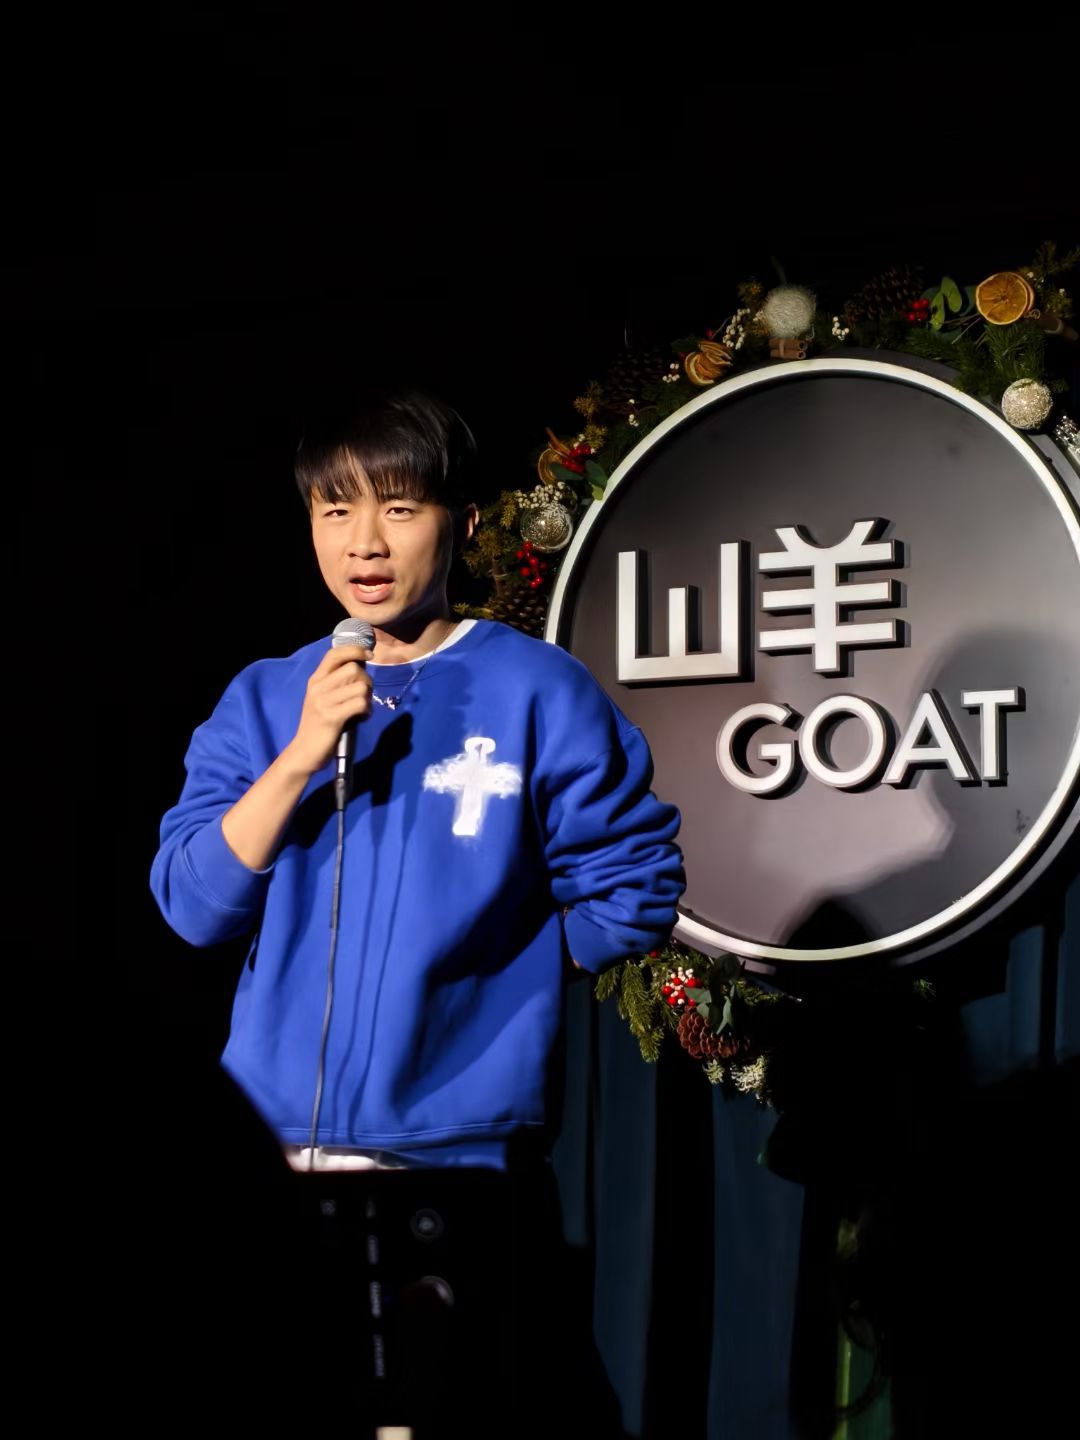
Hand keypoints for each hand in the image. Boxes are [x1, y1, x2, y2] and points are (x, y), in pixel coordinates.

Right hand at [285, 644, 372, 776]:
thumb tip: (361, 666)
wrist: (305, 752)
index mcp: (315, 680)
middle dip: (367, 682)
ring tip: (362, 709)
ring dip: (368, 699)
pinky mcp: (332, 717)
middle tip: (364, 696)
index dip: (355, 650)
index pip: (335, 654)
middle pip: (354, 669)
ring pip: (361, 687)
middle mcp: (318, 687)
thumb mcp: (322, 698)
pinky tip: (362, 717)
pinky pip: (361, 704)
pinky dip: (367, 711)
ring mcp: (323, 702)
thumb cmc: (318, 725)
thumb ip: (337, 682)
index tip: (370, 655)